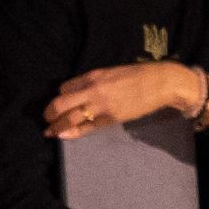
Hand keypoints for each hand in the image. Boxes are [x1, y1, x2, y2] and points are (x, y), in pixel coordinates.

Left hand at [43, 60, 208, 138]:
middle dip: (49, 114)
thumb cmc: (138, 76)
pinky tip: (65, 136)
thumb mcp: (112, 73)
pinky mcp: (111, 118)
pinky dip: (73, 133)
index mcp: (92, 76)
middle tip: (47, 120)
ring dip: (56, 126)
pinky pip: (87, 128)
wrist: (162, 83)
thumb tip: (80, 93)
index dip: (61, 97)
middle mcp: (92, 90)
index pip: (64, 88)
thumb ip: (94, 82)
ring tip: (50, 132)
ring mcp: (101, 105)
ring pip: (69, 118)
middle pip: (59, 104)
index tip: (63, 103)